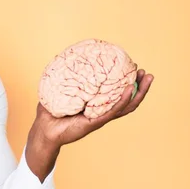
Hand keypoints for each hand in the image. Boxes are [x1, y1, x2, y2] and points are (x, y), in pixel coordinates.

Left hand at [30, 69, 154, 147]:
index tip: (134, 69)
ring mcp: (99, 118)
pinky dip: (122, 101)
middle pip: (127, 100)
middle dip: (140, 87)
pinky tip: (128, 90)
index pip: (116, 94)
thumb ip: (62, 78)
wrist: (43, 130)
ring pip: (125, 106)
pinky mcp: (95, 123)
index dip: (127, 83)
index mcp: (95, 105)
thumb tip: (63, 58)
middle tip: (146, 73)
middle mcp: (101, 111)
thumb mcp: (57, 92)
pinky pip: (112, 111)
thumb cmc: (49, 113)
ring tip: (146, 79)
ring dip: (138, 93)